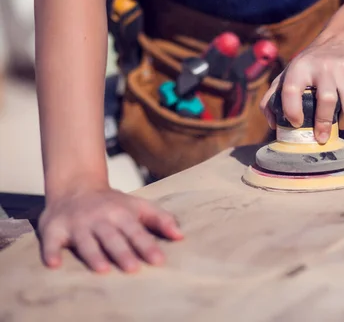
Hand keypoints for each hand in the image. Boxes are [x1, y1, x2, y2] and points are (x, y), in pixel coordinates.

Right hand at [38, 185, 183, 273]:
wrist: (76, 186)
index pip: (136, 231)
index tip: (158, 260)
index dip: (147, 246)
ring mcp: (77, 224)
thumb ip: (160, 219)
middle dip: (123, 253)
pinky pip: (50, 241)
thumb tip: (181, 236)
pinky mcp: (54, 228)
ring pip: (86, 241)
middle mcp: (99, 219)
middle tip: (133, 269)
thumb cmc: (112, 204)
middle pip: (112, 238)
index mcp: (121, 214)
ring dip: (93, 255)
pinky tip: (54, 265)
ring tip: (102, 269)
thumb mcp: (138, 206)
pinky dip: (51, 252)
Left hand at [260, 37, 343, 143]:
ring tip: (340, 127)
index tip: (296, 123)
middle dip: (324, 124)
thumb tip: (273, 124)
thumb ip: (272, 97)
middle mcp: (323, 66)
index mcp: (300, 67)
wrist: (342, 41)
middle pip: (326, 100)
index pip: (291, 90)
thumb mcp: (288, 73)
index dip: (292, 111)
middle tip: (321, 138)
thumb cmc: (310, 65)